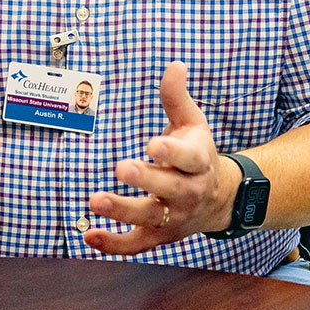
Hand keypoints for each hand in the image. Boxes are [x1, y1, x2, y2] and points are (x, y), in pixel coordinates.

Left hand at [84, 61, 233, 255]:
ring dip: (122, 211)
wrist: (221, 199)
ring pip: (150, 217)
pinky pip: (137, 245)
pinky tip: (89, 236)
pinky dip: (114, 244)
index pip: (189, 158)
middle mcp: (189, 192)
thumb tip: (175, 65)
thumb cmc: (198, 154)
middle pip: (170, 188)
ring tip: (95, 200)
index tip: (154, 144)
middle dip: (146, 179)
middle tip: (121, 167)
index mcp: (199, 162)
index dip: (172, 151)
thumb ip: (177, 97)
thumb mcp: (193, 124)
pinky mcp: (159, 236)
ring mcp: (174, 217)